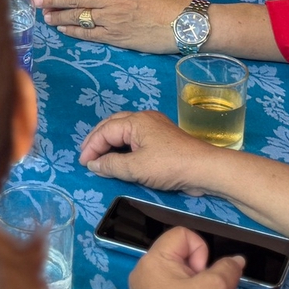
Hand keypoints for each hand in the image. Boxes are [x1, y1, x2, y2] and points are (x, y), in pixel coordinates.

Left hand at [38, 0, 185, 51]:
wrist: (185, 25)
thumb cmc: (173, 0)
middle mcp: (112, 0)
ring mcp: (112, 20)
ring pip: (79, 17)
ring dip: (59, 16)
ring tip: (45, 15)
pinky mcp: (116, 37)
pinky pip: (89, 34)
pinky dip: (73, 31)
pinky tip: (63, 28)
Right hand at [80, 108, 227, 192]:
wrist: (205, 169)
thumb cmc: (170, 165)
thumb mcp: (136, 168)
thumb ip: (111, 165)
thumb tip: (93, 163)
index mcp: (136, 121)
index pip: (105, 130)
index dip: (92, 146)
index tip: (83, 163)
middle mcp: (144, 119)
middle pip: (113, 125)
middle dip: (98, 139)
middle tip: (87, 155)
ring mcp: (155, 127)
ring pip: (125, 130)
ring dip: (110, 142)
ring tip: (100, 156)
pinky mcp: (163, 139)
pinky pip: (136, 138)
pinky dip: (124, 146)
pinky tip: (122, 156)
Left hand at [126, 225, 243, 288]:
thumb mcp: (216, 287)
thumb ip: (228, 267)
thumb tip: (237, 260)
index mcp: (151, 260)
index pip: (182, 234)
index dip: (200, 250)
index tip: (202, 276)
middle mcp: (141, 272)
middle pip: (178, 253)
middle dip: (197, 269)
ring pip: (175, 273)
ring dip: (192, 284)